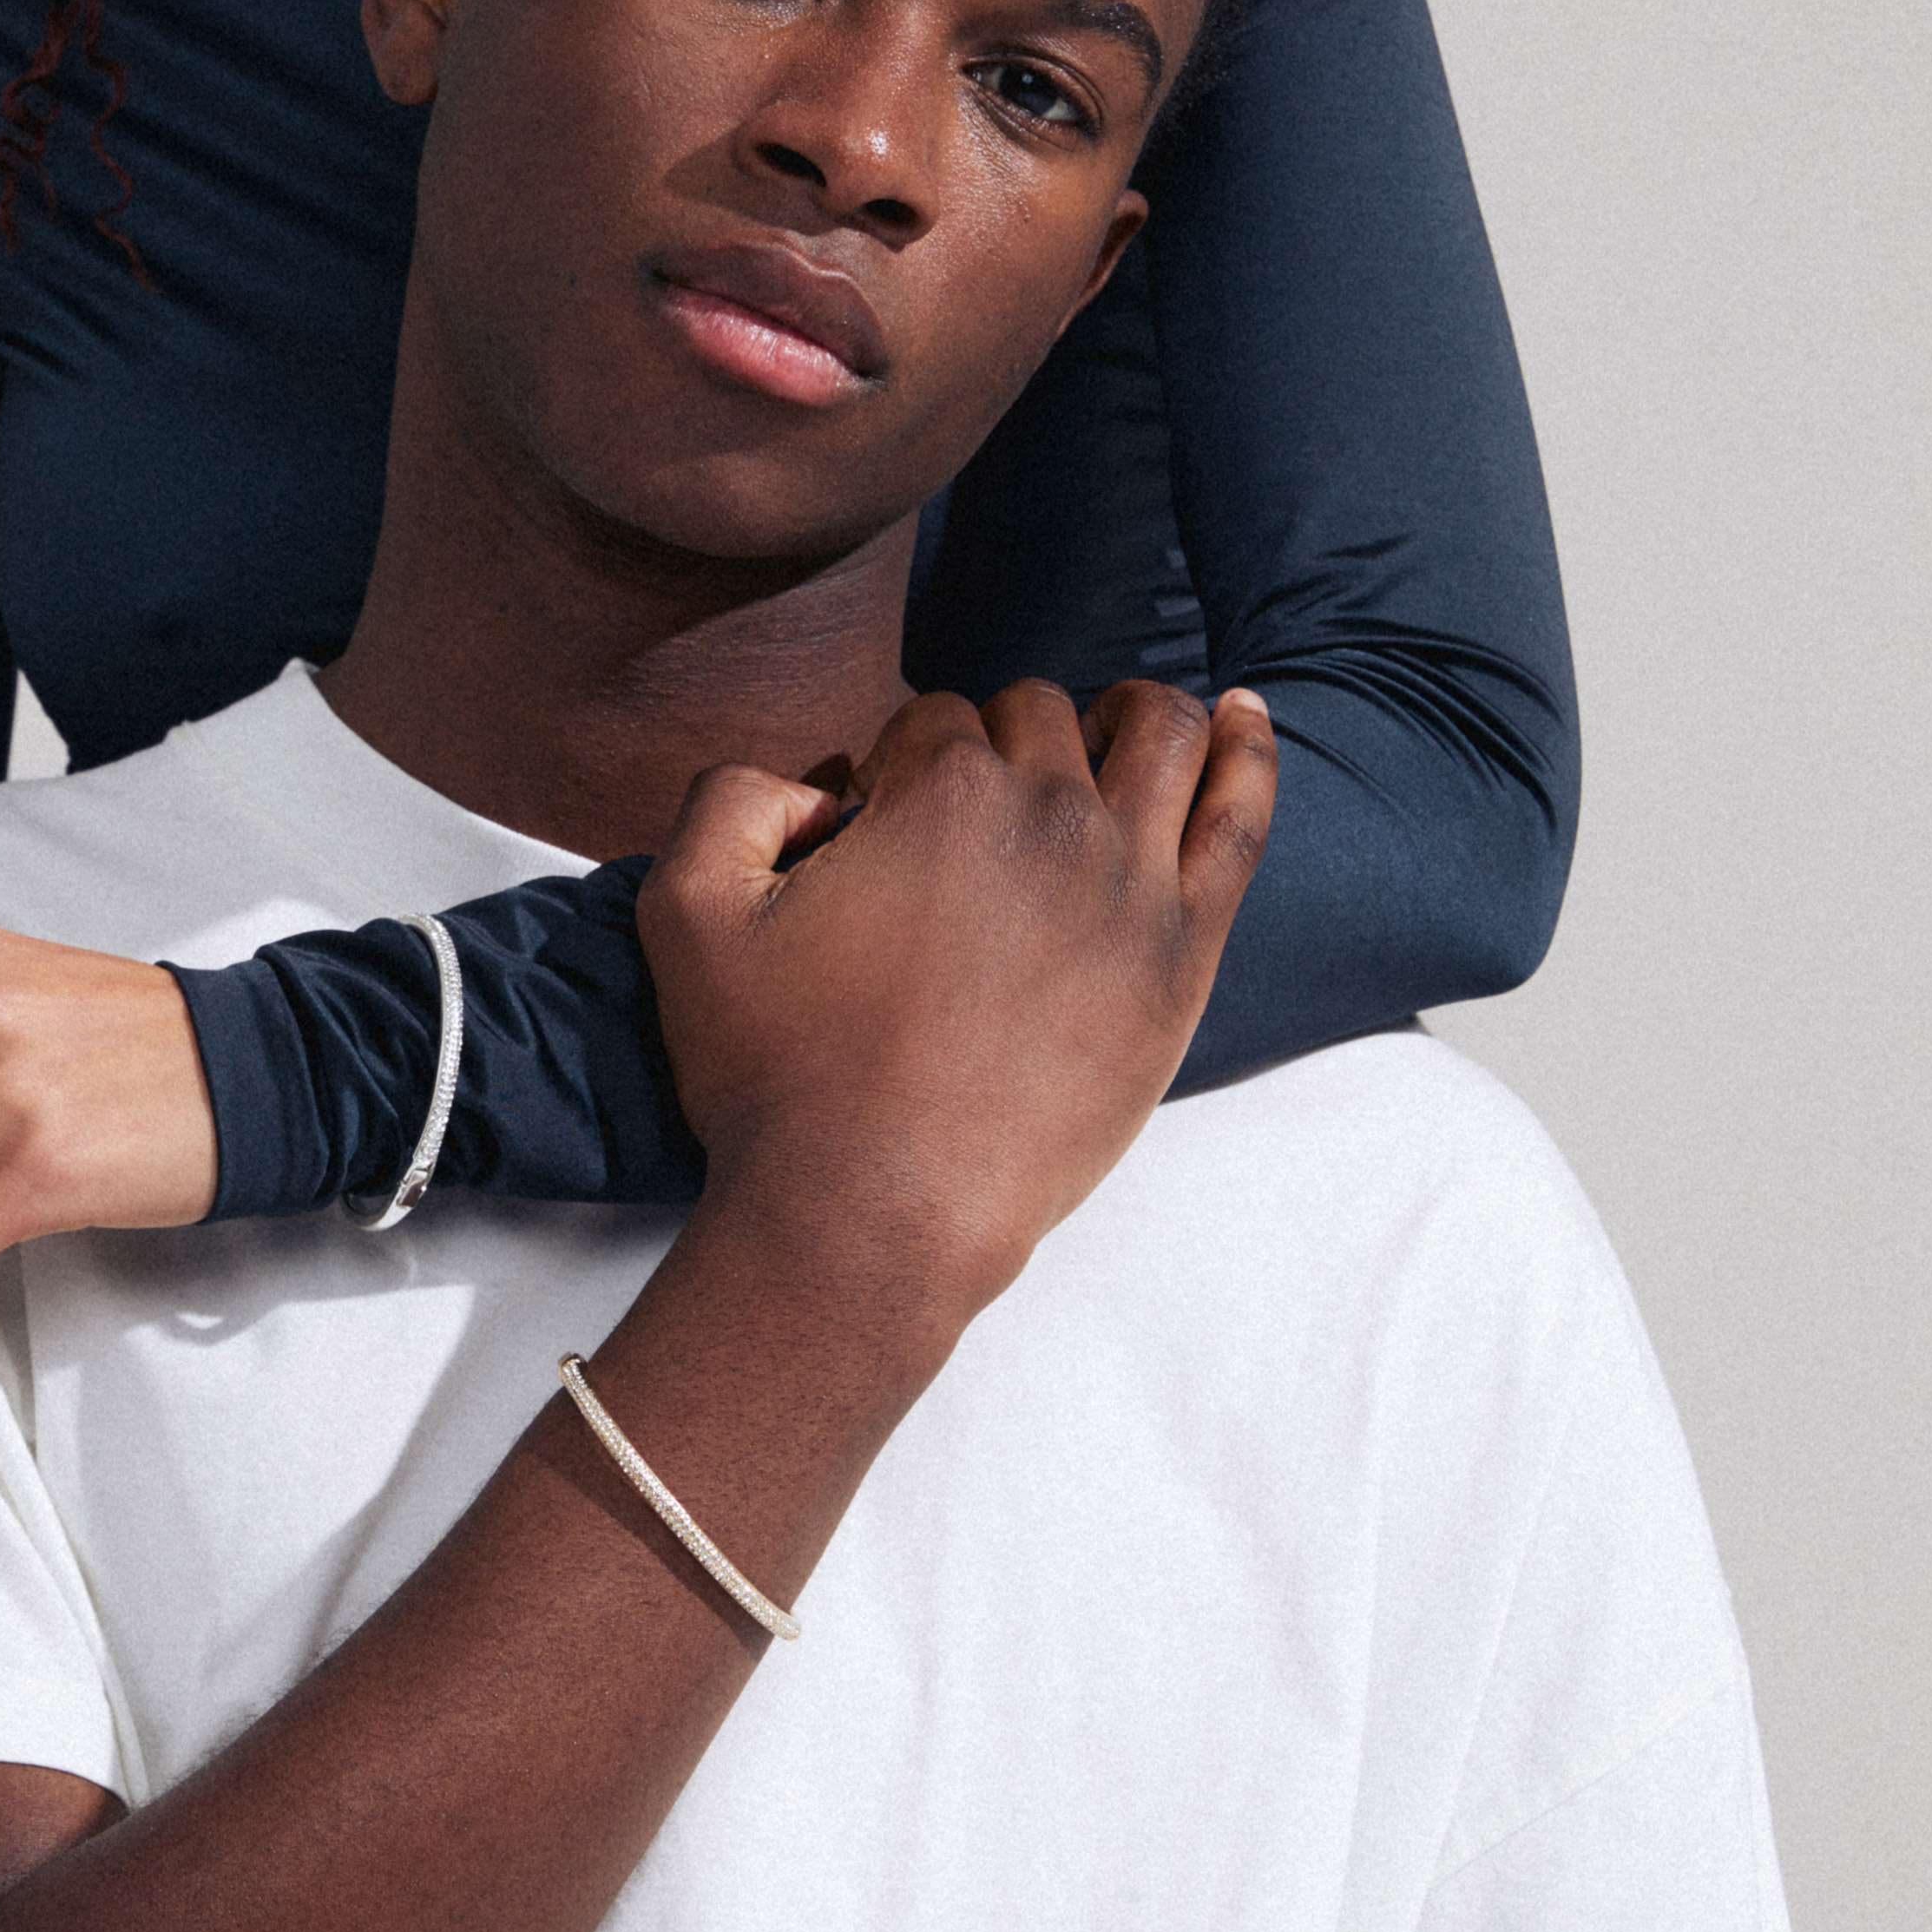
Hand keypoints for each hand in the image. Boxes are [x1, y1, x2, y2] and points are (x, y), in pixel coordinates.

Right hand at [635, 677, 1272, 1352]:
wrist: (872, 1216)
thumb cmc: (776, 1074)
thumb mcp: (685, 910)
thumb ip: (727, 797)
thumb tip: (813, 788)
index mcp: (938, 789)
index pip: (934, 719)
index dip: (900, 766)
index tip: (883, 831)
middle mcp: (1047, 814)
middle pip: (1039, 717)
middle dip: (999, 743)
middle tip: (965, 825)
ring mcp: (1130, 882)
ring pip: (1154, 732)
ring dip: (1123, 716)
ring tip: (1103, 740)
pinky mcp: (1184, 955)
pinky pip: (1241, 818)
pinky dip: (1246, 750)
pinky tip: (1240, 714)